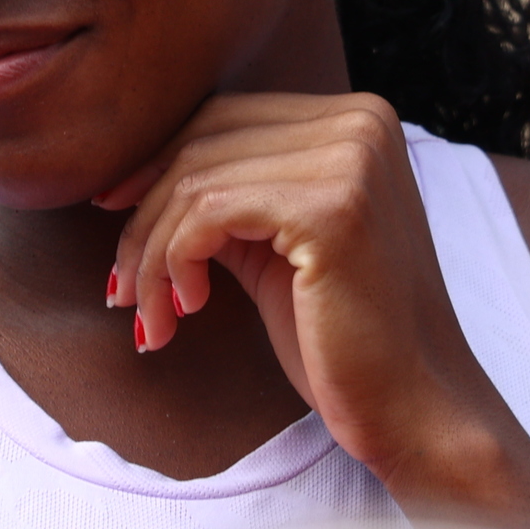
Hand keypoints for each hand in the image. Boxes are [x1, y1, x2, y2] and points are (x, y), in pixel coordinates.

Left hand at [101, 93, 512, 486]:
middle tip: (123, 286)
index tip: (114, 216)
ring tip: (151, 315)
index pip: (224, 118)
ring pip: (195, 179)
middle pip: (204, 140)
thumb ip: (232, 197)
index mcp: (358, 119)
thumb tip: (129, 177)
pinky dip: (175, 262)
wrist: (415, 411)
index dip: (156, 166)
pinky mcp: (333, 207)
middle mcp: (362, 122)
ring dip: (151, 255)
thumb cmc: (344, 341)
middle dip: (144, 215)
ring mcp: (352, 159)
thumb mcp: (278, 247)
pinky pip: (207, 212)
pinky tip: (190, 308)